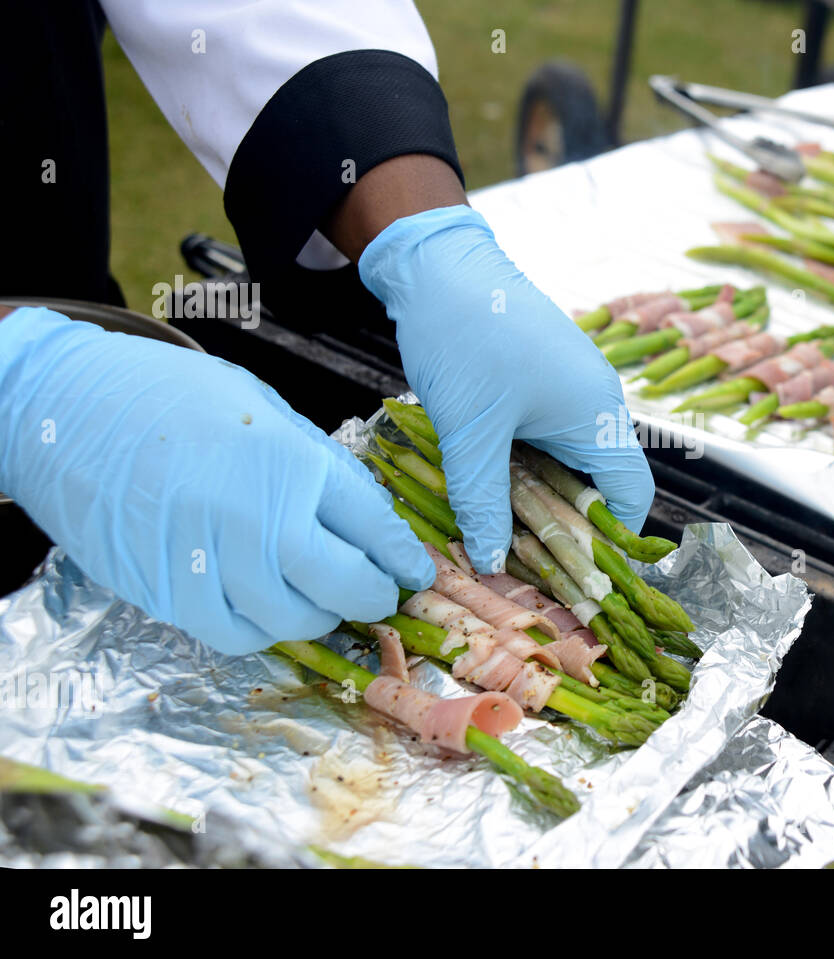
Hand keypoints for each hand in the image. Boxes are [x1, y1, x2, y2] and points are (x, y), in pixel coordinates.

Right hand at [0, 308, 434, 654]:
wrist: (68, 410)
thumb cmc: (170, 398)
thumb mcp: (264, 411)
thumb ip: (317, 465)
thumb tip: (366, 516)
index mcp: (290, 463)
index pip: (372, 528)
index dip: (401, 557)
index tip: (412, 570)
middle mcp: (256, 519)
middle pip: (342, 586)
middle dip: (372, 595)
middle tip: (378, 592)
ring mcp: (208, 562)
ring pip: (291, 621)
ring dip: (319, 617)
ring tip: (323, 600)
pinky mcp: (166, 592)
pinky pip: (234, 634)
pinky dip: (262, 630)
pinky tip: (268, 609)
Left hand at [359, 205, 653, 571]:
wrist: (439, 261)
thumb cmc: (466, 336)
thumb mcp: (470, 430)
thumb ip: (483, 500)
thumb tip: (491, 560)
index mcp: (598, 416)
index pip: (631, 497)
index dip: (612, 542)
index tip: (574, 576)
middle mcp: (597, 404)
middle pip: (599, 485)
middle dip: (565, 527)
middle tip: (523, 563)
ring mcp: (571, 388)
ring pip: (569, 463)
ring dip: (538, 497)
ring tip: (499, 530)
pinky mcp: (544, 378)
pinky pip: (548, 438)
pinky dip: (524, 467)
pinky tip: (488, 485)